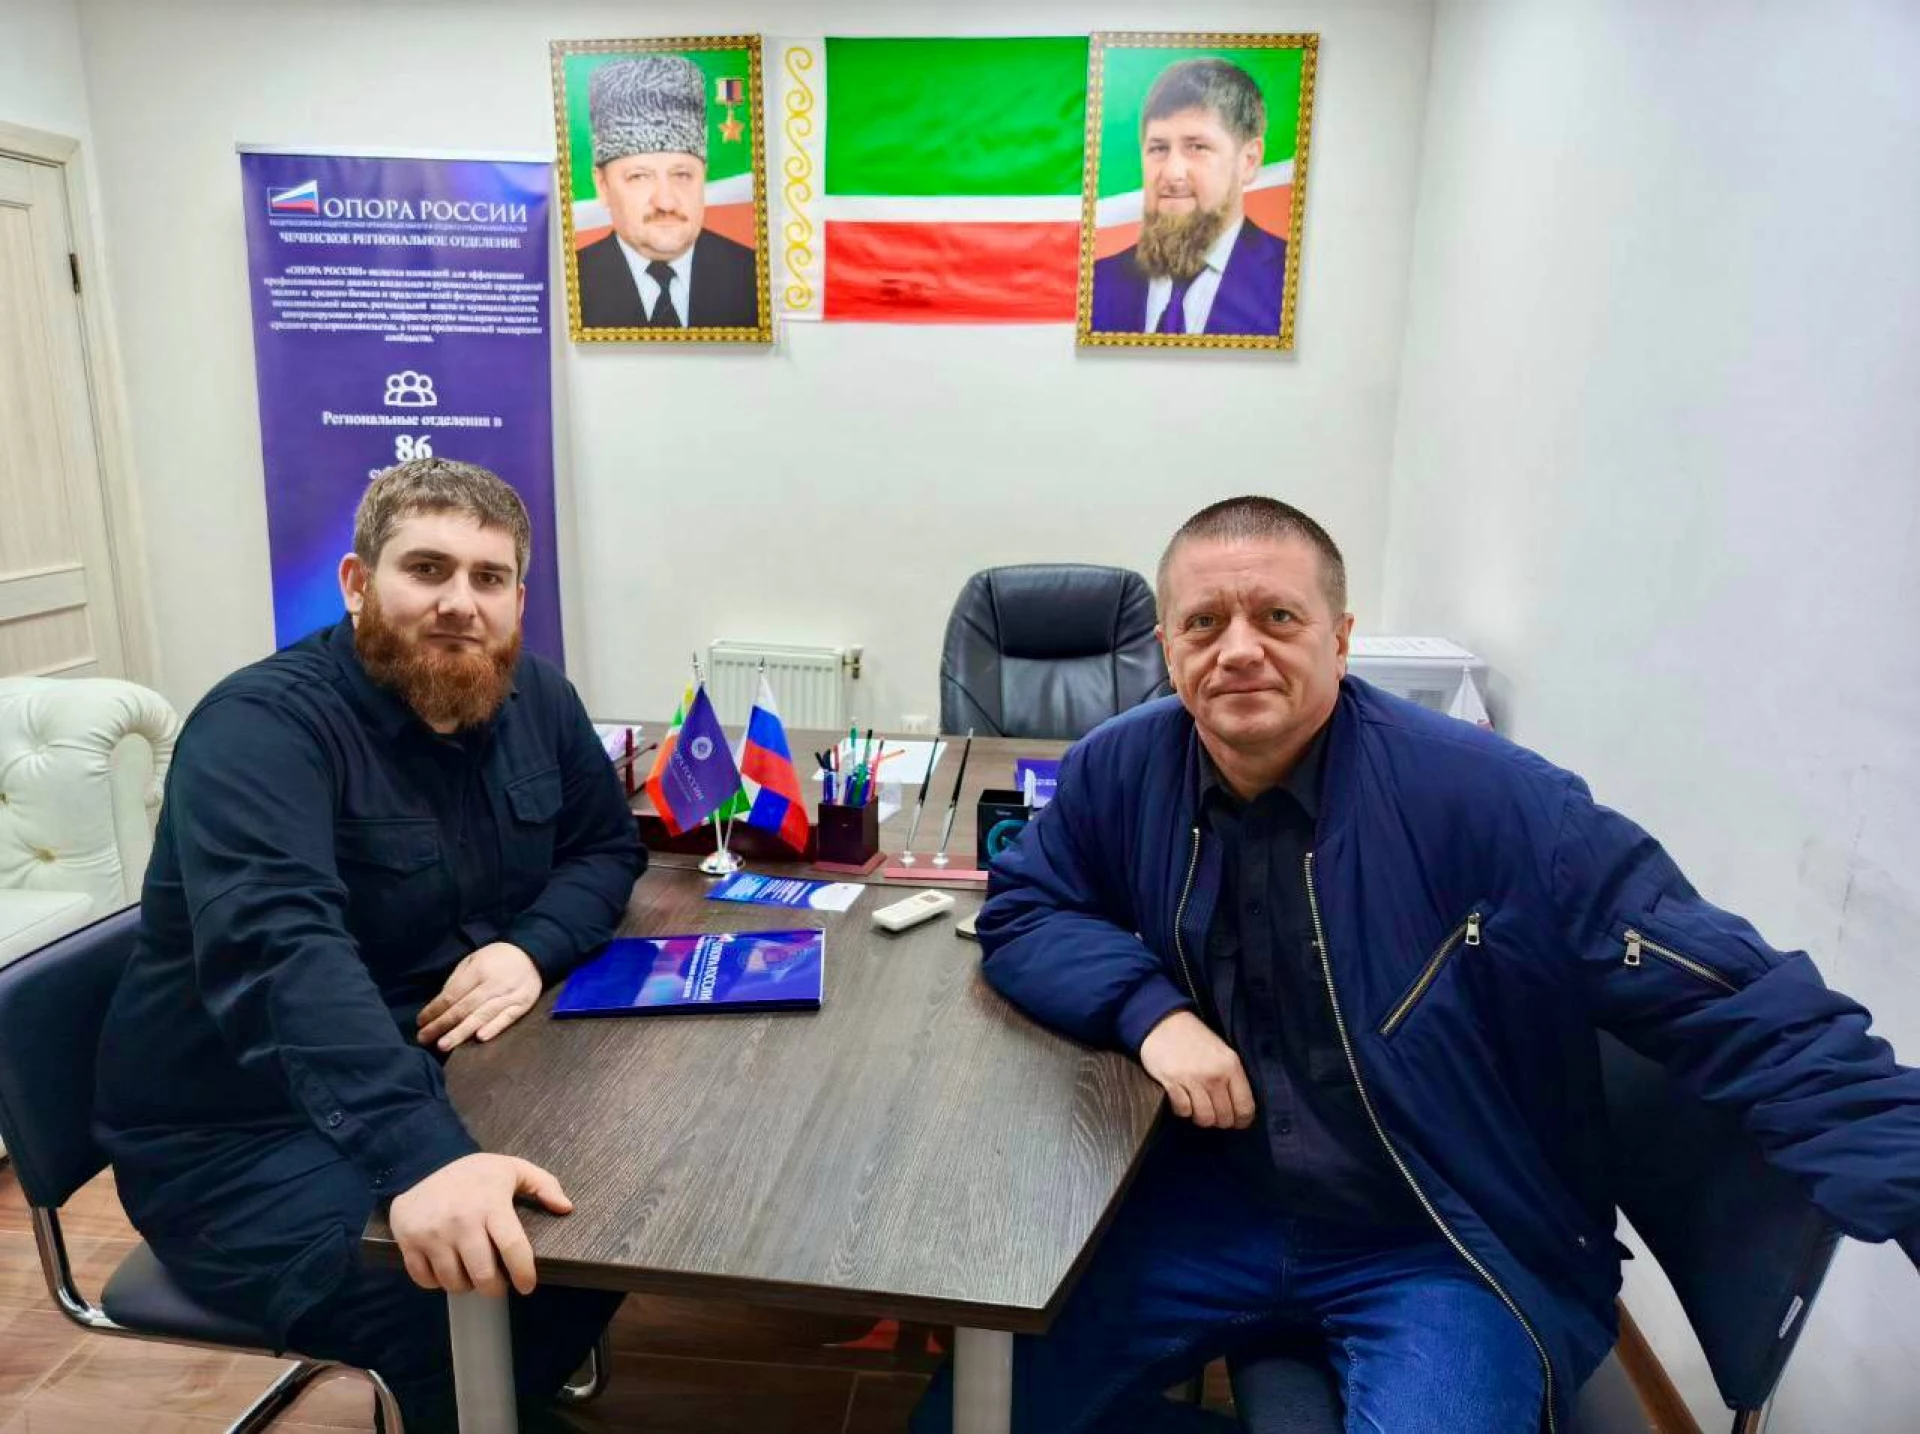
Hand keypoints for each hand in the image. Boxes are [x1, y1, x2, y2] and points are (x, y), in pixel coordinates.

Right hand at [388, 1152, 571, 1295]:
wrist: (421, 1161)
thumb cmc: (474, 1173)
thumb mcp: (511, 1169)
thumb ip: (544, 1184)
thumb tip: (566, 1208)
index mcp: (491, 1204)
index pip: (513, 1248)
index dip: (523, 1273)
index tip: (527, 1286)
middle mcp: (461, 1221)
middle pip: (483, 1275)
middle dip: (495, 1287)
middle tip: (498, 1284)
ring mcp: (433, 1233)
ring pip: (454, 1282)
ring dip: (466, 1286)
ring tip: (472, 1274)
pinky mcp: (408, 1241)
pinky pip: (425, 1280)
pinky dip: (437, 1283)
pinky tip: (447, 1269)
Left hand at [417, 942, 541, 1051]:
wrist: (533, 955)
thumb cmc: (497, 959)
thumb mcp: (473, 960)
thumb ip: (457, 980)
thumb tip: (440, 1004)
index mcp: (479, 970)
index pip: (452, 994)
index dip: (435, 1009)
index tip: (420, 1022)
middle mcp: (494, 984)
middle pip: (464, 1008)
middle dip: (442, 1025)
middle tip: (424, 1038)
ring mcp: (510, 995)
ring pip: (483, 1016)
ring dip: (462, 1032)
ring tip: (444, 1044)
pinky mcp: (523, 1005)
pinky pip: (507, 1019)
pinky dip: (494, 1028)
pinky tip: (480, 1038)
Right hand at [1139, 1010, 1256, 1129]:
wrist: (1163, 1022)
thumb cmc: (1194, 1038)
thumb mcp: (1222, 1052)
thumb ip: (1232, 1077)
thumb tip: (1238, 1107)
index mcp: (1231, 1066)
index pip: (1245, 1107)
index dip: (1242, 1121)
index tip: (1237, 1122)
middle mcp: (1215, 1075)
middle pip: (1224, 1117)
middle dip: (1220, 1120)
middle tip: (1214, 1113)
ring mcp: (1193, 1079)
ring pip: (1204, 1118)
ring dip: (1200, 1117)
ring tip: (1197, 1107)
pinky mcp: (1172, 1082)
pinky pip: (1183, 1111)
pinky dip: (1183, 1110)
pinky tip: (1182, 1099)